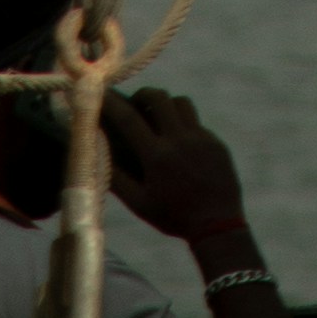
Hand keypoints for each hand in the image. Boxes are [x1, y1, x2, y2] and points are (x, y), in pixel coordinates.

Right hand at [102, 87, 248, 251]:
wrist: (217, 225)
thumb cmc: (173, 217)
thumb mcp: (140, 204)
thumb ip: (118, 179)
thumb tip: (99, 154)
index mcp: (156, 156)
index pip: (129, 119)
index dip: (112, 103)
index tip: (102, 93)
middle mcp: (178, 139)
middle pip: (158, 97)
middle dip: (143, 95)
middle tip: (135, 104)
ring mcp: (200, 137)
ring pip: (180, 102)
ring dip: (166, 104)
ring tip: (159, 117)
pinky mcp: (215, 141)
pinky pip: (196, 121)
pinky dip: (184, 123)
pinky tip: (180, 141)